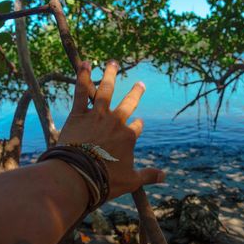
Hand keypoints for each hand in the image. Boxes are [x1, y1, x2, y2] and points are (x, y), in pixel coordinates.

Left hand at [58, 60, 164, 198]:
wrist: (79, 175)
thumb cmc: (106, 180)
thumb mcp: (131, 181)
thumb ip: (148, 176)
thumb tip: (165, 176)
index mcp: (128, 137)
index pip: (137, 127)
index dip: (138, 125)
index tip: (139, 123)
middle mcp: (115, 121)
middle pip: (128, 103)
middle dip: (136, 93)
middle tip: (140, 84)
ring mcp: (97, 115)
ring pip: (105, 90)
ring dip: (110, 75)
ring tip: (112, 63)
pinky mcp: (78, 114)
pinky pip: (81, 92)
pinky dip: (82, 77)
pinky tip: (85, 63)